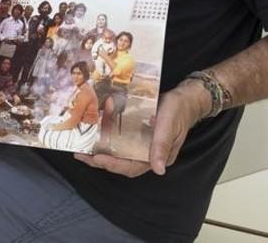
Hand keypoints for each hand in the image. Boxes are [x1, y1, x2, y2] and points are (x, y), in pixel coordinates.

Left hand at [73, 79, 207, 176]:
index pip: (131, 167)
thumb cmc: (178, 111)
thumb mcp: (169, 126)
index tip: (96, 159)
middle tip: (81, 155)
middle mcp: (147, 154)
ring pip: (118, 153)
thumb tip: (158, 170)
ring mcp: (141, 144)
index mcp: (157, 157)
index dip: (113, 165)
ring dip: (100, 152)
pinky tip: (94, 135)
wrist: (186, 98)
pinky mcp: (137, 134)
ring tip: (82, 148)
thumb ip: (162, 145)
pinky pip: (119, 141)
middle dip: (100, 161)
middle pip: (120, 163)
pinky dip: (106, 140)